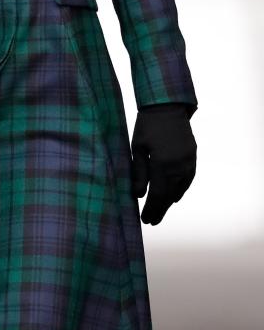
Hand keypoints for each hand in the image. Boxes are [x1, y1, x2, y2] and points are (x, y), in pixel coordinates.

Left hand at [131, 104, 196, 224]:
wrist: (168, 108)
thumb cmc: (147, 126)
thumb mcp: (137, 149)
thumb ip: (138, 173)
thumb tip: (138, 195)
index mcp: (162, 164)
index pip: (157, 194)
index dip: (151, 209)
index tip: (145, 220)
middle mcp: (178, 166)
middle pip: (169, 195)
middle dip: (160, 210)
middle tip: (151, 222)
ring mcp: (188, 162)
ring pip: (179, 189)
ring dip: (169, 202)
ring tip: (160, 212)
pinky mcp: (192, 157)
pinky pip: (187, 179)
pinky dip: (180, 190)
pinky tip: (174, 197)